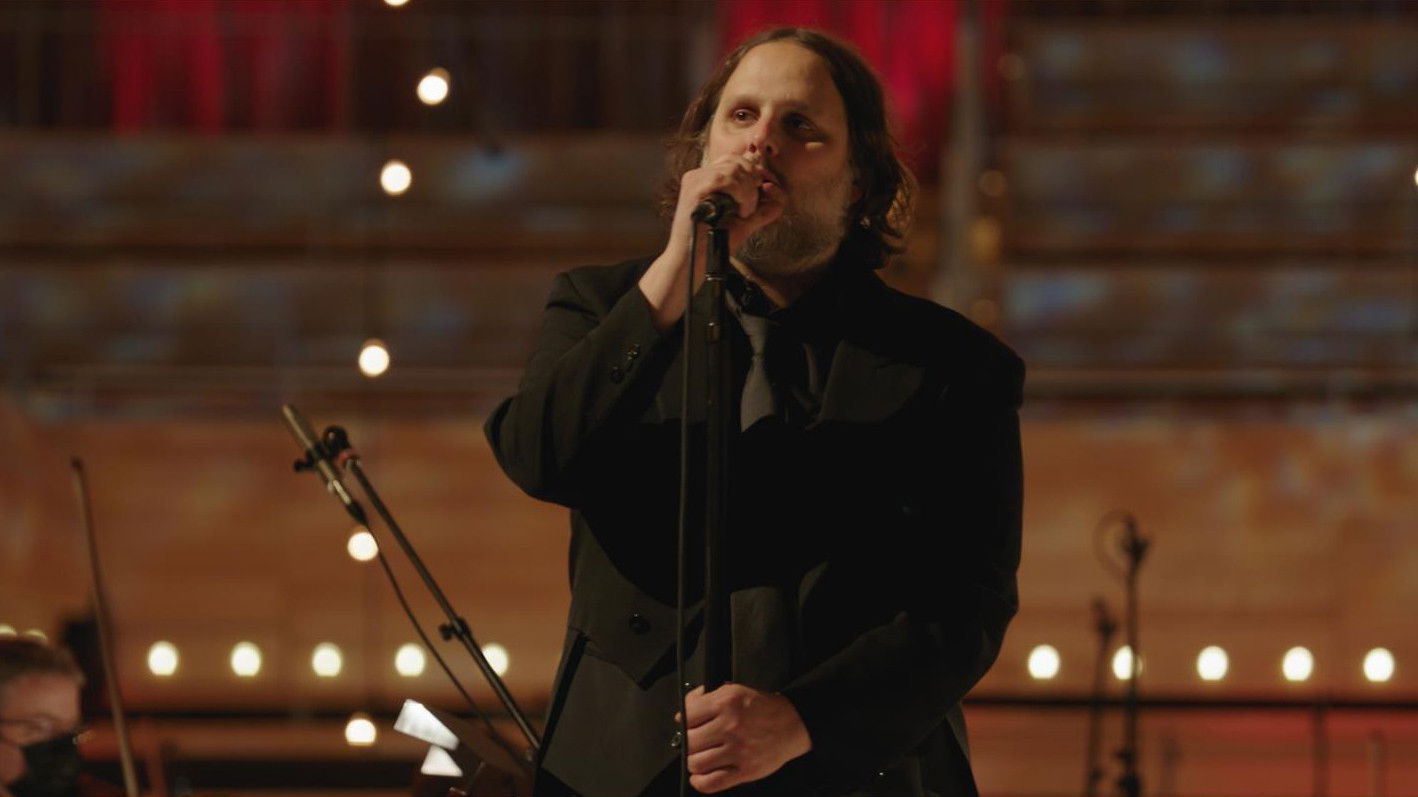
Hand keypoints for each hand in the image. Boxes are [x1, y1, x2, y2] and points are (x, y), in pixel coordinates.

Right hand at [638, 153, 785, 330]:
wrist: (694, 263)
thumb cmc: (715, 244)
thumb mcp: (746, 223)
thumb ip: (763, 209)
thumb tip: (778, 193)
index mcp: (708, 179)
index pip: (736, 161)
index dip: (756, 172)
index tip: (768, 190)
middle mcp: (699, 176)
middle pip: (736, 161)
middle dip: (754, 181)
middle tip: (753, 207)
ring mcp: (694, 181)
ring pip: (733, 168)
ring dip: (748, 191)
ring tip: (746, 212)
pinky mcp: (693, 190)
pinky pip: (724, 179)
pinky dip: (741, 193)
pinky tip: (741, 212)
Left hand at [676, 683, 811, 792]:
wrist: (792, 724)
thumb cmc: (763, 709)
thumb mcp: (735, 690)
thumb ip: (707, 698)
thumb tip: (683, 712)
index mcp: (727, 703)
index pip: (688, 715)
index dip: (685, 720)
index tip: (688, 723)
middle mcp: (731, 726)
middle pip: (690, 741)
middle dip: (689, 741)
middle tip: (696, 740)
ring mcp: (738, 750)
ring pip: (696, 763)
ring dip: (694, 761)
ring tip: (701, 756)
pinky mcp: (745, 771)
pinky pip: (711, 783)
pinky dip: (700, 782)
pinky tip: (701, 775)